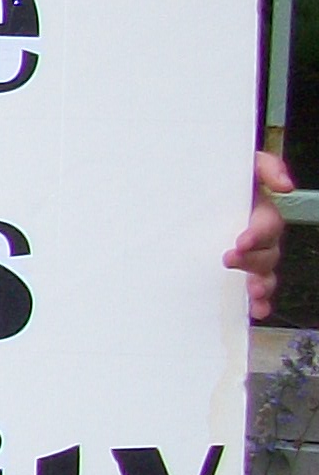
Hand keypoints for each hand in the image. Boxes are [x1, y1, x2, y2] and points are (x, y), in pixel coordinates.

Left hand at [229, 148, 292, 323]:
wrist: (189, 186)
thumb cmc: (216, 176)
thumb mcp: (242, 164)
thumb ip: (265, 166)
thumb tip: (285, 185)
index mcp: (258, 211)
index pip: (267, 224)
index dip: (258, 234)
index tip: (240, 241)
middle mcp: (257, 236)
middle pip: (268, 252)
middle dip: (253, 260)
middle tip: (230, 260)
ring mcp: (249, 254)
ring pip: (264, 272)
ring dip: (262, 284)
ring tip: (254, 292)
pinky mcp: (235, 269)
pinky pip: (252, 287)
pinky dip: (257, 301)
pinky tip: (254, 310)